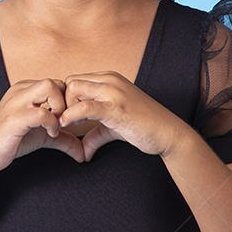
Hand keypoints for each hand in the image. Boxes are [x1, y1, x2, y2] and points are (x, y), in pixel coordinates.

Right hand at [0, 78, 84, 174]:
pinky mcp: (12, 120)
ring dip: (60, 108)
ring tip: (57, 126)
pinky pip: (40, 112)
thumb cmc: (13, 141)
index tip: (68, 118)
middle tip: (65, 121)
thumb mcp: (43, 137)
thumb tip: (83, 152)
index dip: (67, 100)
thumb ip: (64, 139)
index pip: (56, 82)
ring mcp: (15, 103)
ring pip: (48, 88)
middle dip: (66, 102)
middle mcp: (20, 91)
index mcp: (26, 90)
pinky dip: (51, 123)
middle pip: (54, 81)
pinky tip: (51, 133)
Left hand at [60, 72, 189, 161]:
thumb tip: (82, 152)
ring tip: (69, 126)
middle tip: (65, 122)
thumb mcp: (113, 127)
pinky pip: (85, 107)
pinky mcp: (116, 108)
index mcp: (109, 79)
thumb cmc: (143, 127)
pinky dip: (71, 117)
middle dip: (63, 102)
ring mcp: (114, 92)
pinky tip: (68, 127)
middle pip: (71, 82)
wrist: (168, 133)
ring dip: (65, 108)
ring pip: (74, 89)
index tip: (65, 117)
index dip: (66, 99)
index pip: (75, 79)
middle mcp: (110, 80)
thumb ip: (95, 134)